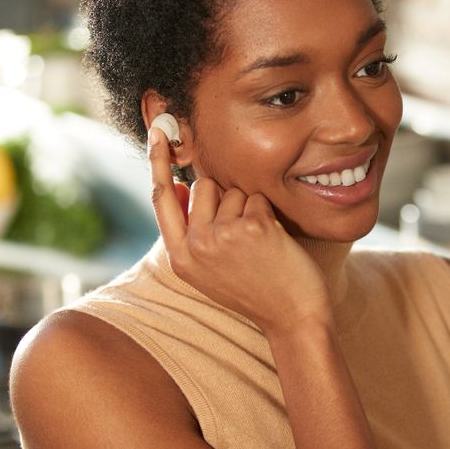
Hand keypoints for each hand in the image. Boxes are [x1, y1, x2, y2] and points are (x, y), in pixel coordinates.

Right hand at [147, 128, 331, 337]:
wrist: (292, 318)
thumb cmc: (255, 289)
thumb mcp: (210, 269)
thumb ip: (191, 232)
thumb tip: (181, 185)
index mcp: (180, 257)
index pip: (161, 198)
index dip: (157, 161)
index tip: (157, 130)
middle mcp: (195, 246)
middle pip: (204, 186)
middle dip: (226, 199)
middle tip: (244, 238)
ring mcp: (222, 236)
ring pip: (233, 191)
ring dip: (249, 208)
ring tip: (259, 244)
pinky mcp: (251, 228)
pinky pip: (257, 198)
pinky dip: (269, 214)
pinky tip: (274, 242)